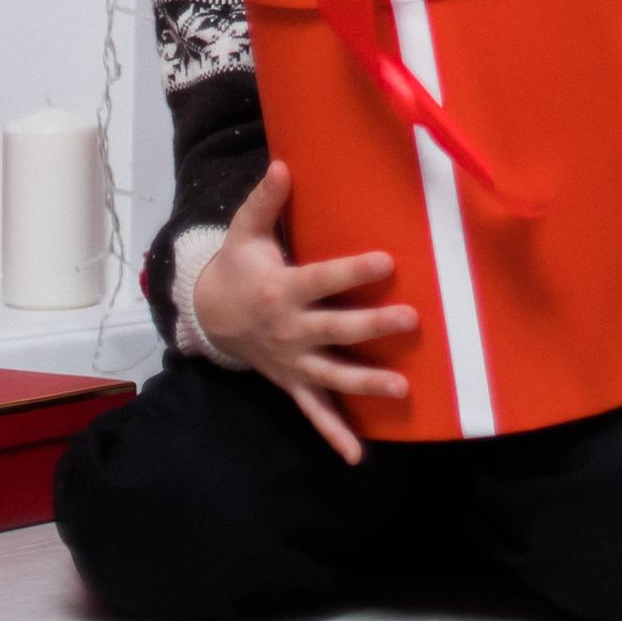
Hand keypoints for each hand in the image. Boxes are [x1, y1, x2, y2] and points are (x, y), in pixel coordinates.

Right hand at [190, 160, 415, 463]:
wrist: (210, 317)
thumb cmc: (239, 267)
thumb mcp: (245, 232)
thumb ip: (265, 200)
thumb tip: (282, 163)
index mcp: (281, 290)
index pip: (323, 280)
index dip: (353, 271)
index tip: (388, 261)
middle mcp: (290, 331)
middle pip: (337, 329)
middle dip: (373, 327)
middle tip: (411, 321)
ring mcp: (293, 363)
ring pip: (333, 376)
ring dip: (366, 384)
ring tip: (401, 389)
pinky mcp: (293, 384)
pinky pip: (314, 413)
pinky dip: (335, 436)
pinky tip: (360, 456)